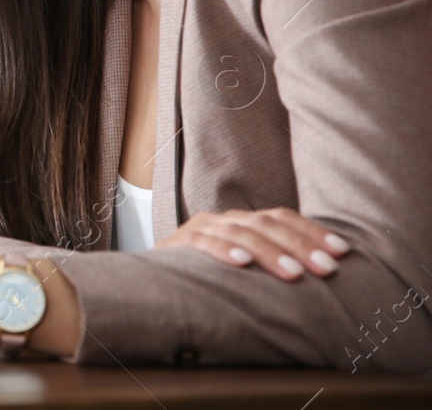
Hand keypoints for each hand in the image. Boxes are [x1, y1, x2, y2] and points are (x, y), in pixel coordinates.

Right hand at [157, 207, 349, 279]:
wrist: (153, 280)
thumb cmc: (208, 278)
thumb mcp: (246, 267)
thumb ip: (274, 264)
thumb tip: (326, 276)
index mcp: (242, 221)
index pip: (282, 217)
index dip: (312, 232)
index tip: (342, 252)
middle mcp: (223, 219)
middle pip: (266, 223)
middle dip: (300, 245)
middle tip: (327, 269)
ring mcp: (200, 228)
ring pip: (240, 232)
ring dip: (270, 253)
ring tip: (293, 275)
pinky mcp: (177, 243)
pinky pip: (202, 242)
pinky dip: (223, 250)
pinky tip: (242, 264)